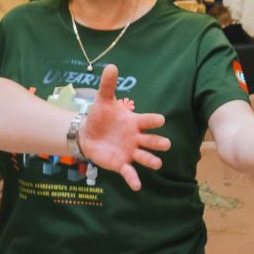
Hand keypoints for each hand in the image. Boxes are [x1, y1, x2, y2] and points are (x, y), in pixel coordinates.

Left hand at [77, 62, 171, 191]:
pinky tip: (137, 186)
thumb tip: (111, 66)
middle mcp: (136, 138)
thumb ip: (108, 85)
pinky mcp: (121, 164)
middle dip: (158, 143)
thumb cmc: (99, 116)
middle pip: (151, 140)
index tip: (160, 120)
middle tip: (166, 144)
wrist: (87, 134)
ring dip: (151, 160)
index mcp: (134, 122)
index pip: (147, 121)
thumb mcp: (102, 100)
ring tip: (157, 164)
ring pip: (144, 157)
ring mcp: (130, 151)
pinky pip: (129, 172)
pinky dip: (133, 179)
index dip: (153, 121)